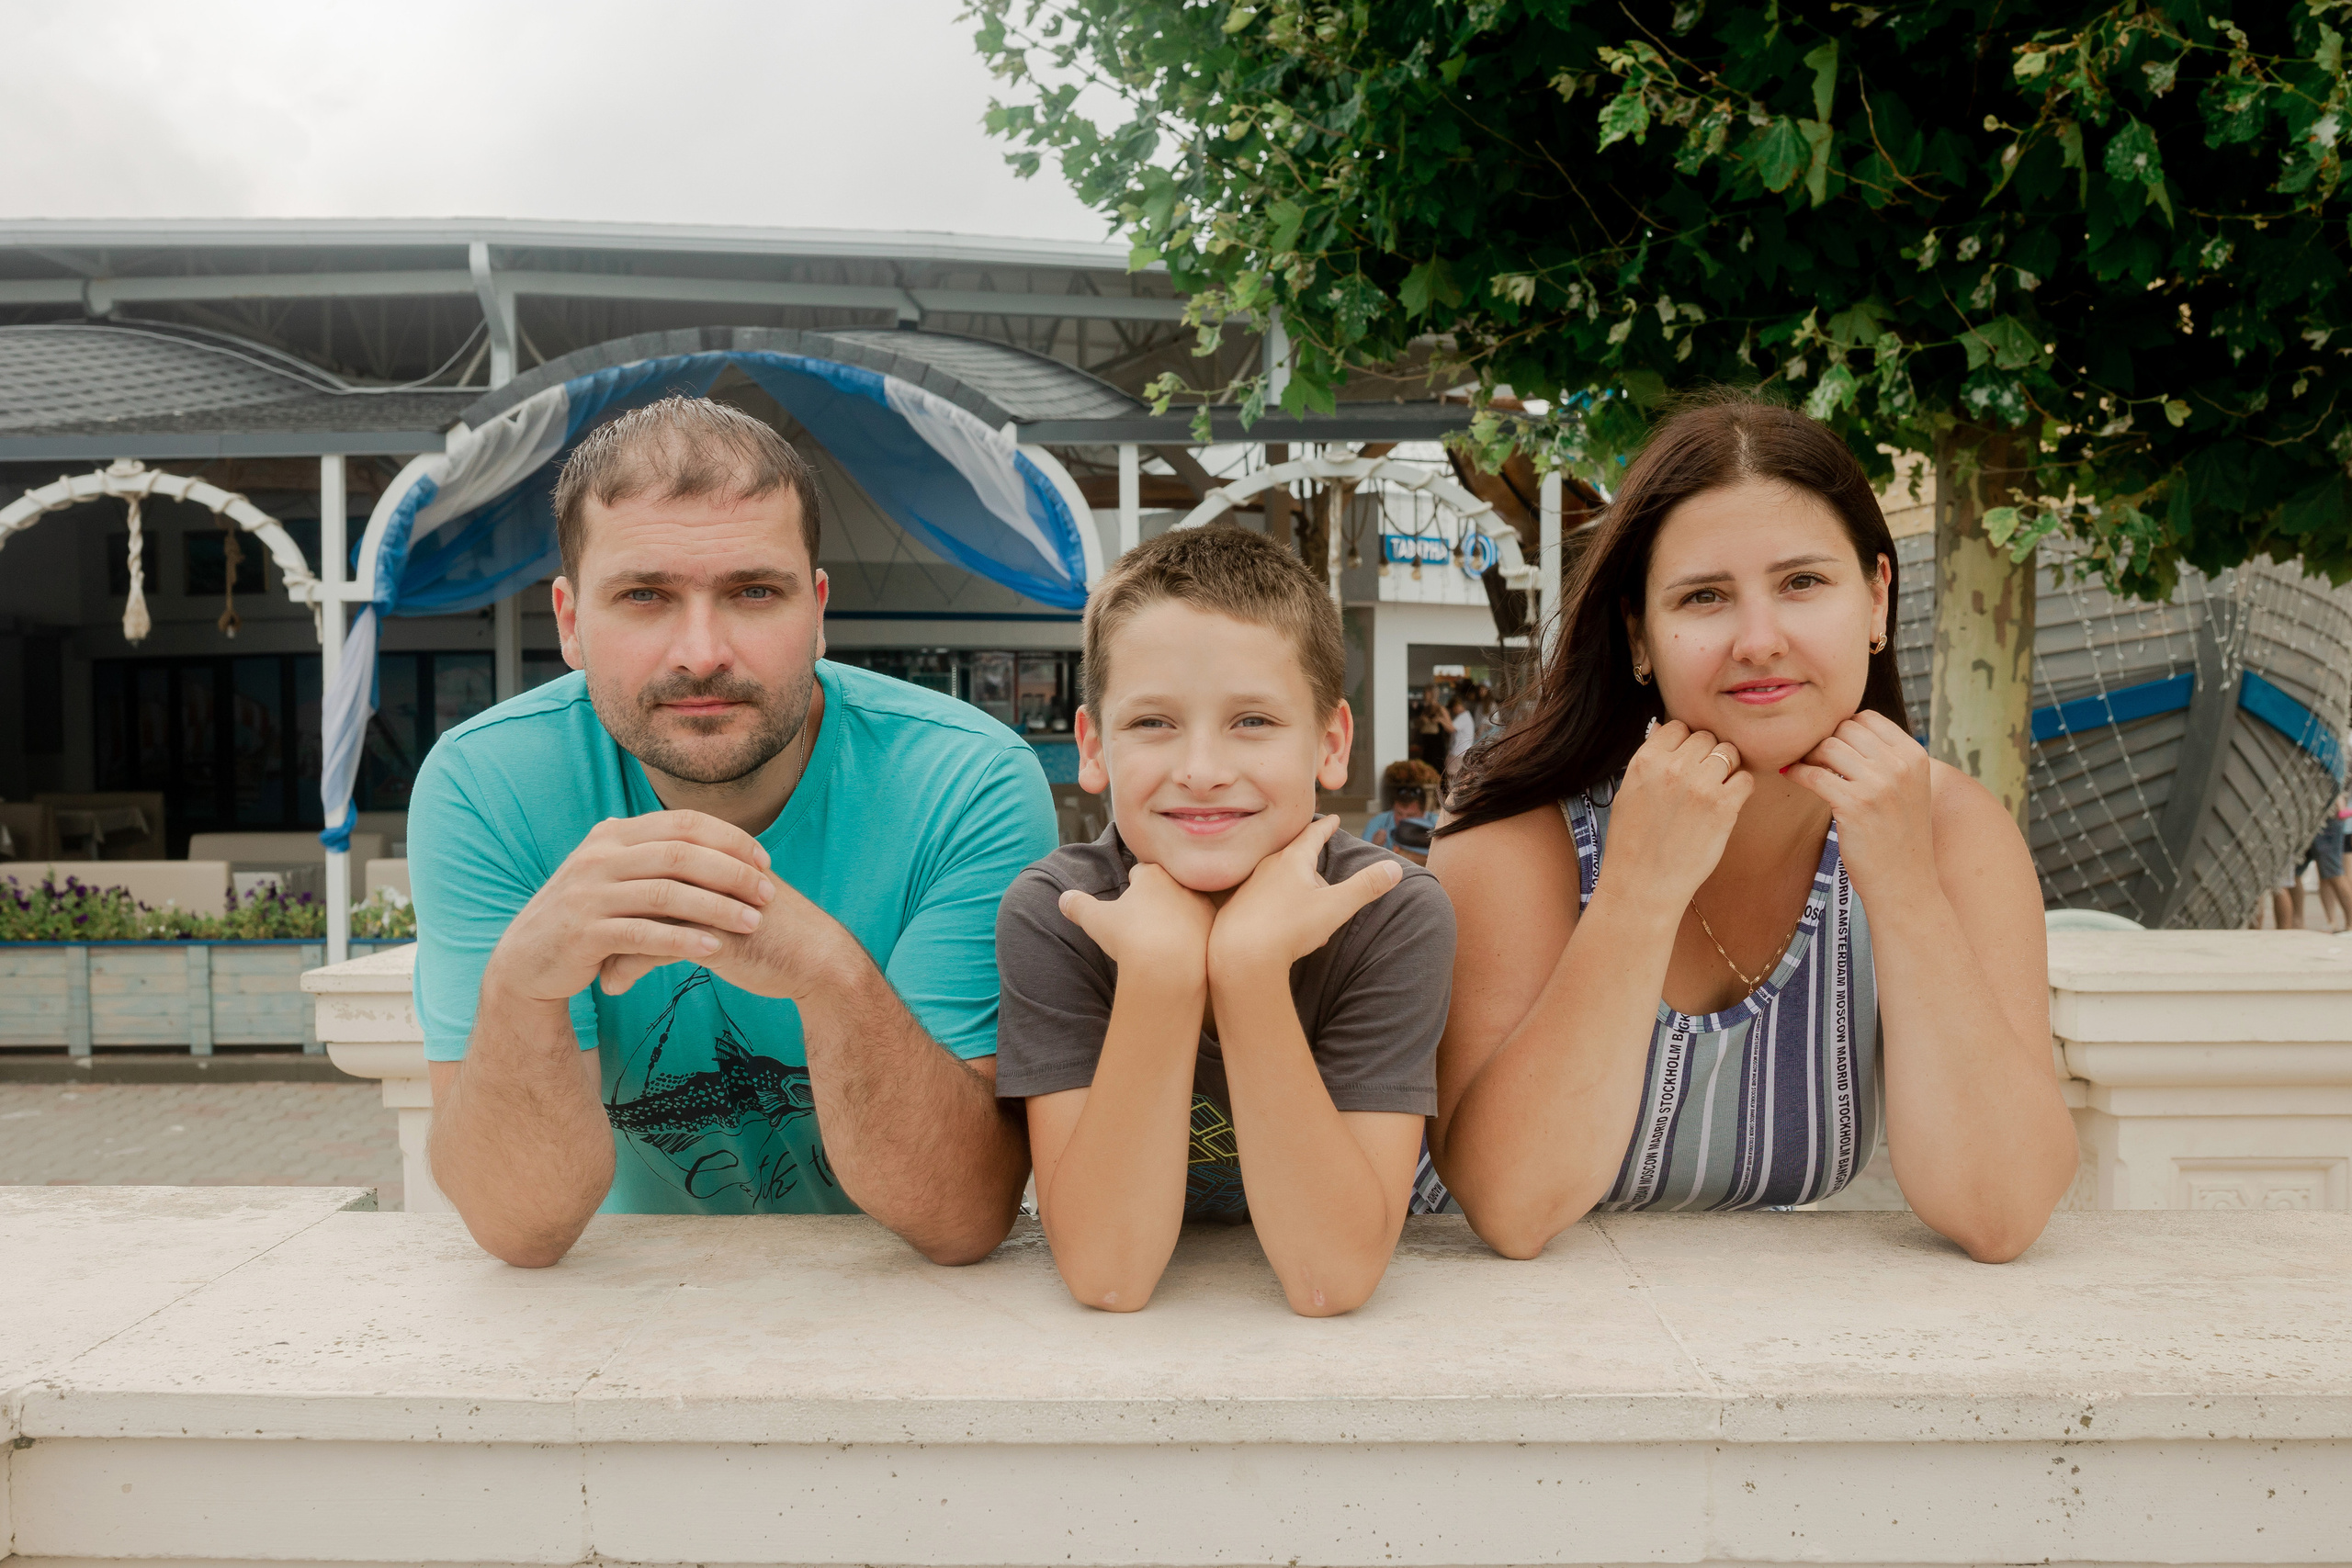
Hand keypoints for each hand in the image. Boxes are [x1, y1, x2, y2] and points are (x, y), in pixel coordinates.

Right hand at [482, 811, 774, 1003]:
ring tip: (753, 923)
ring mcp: (588, 894)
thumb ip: (650, 851)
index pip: (683, 823)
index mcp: (612, 835)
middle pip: (681, 854)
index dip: (730, 839)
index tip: (764, 860)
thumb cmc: (586, 916)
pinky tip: (715, 948)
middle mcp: (599, 857)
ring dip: (717, 908)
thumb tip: (702, 832)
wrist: (527, 960)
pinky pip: (644, 934)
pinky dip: (683, 940)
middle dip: (732, 873)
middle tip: (768, 894)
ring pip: (667, 894)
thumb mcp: (612, 872)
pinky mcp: (583, 934)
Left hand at [611, 871, 860, 1001]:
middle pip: (637, 884)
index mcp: (712, 855)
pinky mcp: (716, 937)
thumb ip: (698, 885)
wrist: (818, 960)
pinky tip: (613, 985)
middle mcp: (708, 871)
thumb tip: (655, 887)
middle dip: (606, 915)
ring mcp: (711, 902)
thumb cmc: (774, 931)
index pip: (647, 859)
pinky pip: (655, 949)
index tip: (595, 912)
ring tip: (594, 969)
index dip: (616, 885)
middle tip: (583, 941)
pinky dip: (628, 967)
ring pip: (640, 916)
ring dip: (609, 945)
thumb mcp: (732, 898)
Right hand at [1057, 863, 1217, 979]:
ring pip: (1187, 904)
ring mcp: (1202, 903)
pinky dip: (1195, 934)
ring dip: (1179, 915)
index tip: (1128, 906)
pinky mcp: (1216, 926)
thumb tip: (1063, 899)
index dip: (1133, 888)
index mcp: (1152, 873)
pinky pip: (1203, 926)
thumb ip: (1078, 905)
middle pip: (1166, 886)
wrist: (1168, 968)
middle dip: (1158, 899)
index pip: (1141, 872)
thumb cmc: (1129, 939)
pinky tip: (1184, 951)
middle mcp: (1180, 882)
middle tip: (1145, 924)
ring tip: (1166, 939)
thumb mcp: (1095, 920)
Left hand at [1207, 815, 1402, 978]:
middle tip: (1329, 893)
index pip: (1312, 834)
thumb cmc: (1287, 928)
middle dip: (1315, 875)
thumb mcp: (1335, 906)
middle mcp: (1268, 868)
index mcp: (1292, 861)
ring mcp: (1250, 887)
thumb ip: (1365, 887)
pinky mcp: (1238, 907)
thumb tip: (1394, 868)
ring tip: (1310, 923)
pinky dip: (1281, 912)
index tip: (1332, 819)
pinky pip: (1267, 903)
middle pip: (1298, 861)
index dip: (1326, 827)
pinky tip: (1286, 933)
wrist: (1239, 956)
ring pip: (1282, 884)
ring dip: (1300, 897)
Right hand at [1603, 720, 1751, 907]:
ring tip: (1715, 793)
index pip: (1678, 727)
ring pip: (1729, 753)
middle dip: (1708, 756)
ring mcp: (1700, 786)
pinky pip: (1746, 780)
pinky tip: (1726, 806)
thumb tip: (1663, 728)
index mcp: (1645, 761)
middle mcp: (1673, 768)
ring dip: (1727, 770)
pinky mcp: (1723, 807)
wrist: (1642, 886)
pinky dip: (1741, 790)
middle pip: (1707, 738)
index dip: (1685, 743)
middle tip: (1702, 782)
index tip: (1685, 763)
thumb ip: (1649, 760)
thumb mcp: (1628, 793)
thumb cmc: (1633, 843)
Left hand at [1785, 710, 1935, 899]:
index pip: (1868, 717)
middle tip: (1810, 755)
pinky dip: (1797, 772)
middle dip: (1823, 739)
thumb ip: (1887, 757)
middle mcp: (1900, 765)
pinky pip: (1814, 775)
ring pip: (1827, 747)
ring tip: (1801, 765)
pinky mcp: (1855, 806)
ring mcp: (1879, 785)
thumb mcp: (1909, 787)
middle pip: (1845, 728)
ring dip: (1808, 754)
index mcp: (1915, 755)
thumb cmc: (1900, 835)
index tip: (1829, 743)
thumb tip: (1848, 727)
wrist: (1906, 882)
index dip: (1843, 727)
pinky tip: (1791, 775)